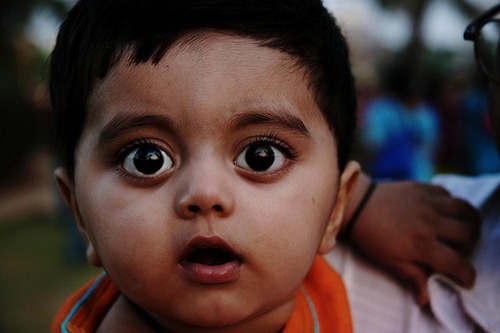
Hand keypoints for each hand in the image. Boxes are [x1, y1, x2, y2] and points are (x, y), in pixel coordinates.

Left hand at [342, 173, 480, 305]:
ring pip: (466, 211)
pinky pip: (449, 195)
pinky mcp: (424, 188)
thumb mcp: (389, 261)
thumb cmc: (371, 236)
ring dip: (468, 223)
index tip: (464, 279)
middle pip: (467, 235)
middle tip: (457, 251)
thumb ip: (411, 278)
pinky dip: (452, 205)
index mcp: (421, 245)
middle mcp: (430, 223)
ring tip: (460, 231)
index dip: (466, 275)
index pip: (457, 263)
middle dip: (468, 246)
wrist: (357, 205)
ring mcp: (428, 203)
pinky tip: (443, 213)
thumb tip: (424, 299)